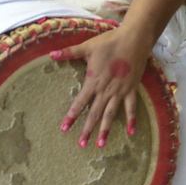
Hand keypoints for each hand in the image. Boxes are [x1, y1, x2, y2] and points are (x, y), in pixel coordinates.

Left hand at [50, 28, 149, 147]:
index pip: (80, 102)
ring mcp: (120, 91)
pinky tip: (131, 132)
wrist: (134, 40)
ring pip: (111, 115)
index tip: (64, 128)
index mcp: (93, 81)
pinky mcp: (132, 89)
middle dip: (87, 130)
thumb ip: (69, 53)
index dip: (71, 116)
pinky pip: (131, 108)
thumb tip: (51, 54)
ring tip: (100, 144)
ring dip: (105, 130)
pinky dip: (131, 120)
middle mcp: (106, 90)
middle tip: (81, 144)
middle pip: (94, 114)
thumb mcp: (87, 47)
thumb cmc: (109, 42)